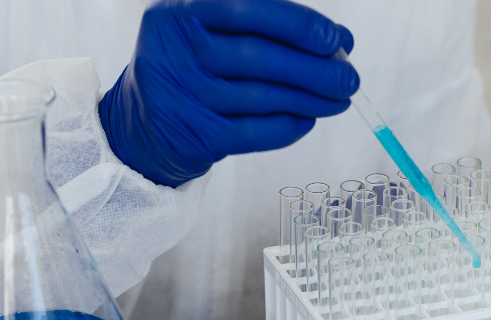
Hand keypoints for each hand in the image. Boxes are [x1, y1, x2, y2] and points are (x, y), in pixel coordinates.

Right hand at [98, 0, 357, 186]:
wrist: (141, 124)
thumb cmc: (194, 67)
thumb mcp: (210, 29)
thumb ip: (267, 25)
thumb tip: (339, 40)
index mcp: (180, 11)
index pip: (247, 8)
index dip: (297, 23)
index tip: (335, 38)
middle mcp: (174, 50)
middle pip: (259, 56)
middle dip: (315, 69)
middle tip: (350, 79)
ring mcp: (181, 95)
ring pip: (262, 97)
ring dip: (310, 100)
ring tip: (339, 101)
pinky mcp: (194, 135)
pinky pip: (254, 132)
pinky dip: (288, 127)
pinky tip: (307, 120)